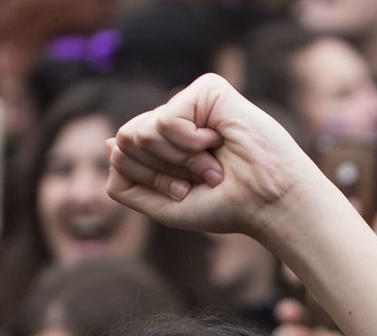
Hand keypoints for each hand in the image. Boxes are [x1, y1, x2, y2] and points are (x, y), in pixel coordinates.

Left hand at [107, 74, 325, 242]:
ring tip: (212, 162)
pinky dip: (190, 143)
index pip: (121, 155)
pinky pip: (166, 119)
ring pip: (141, 130)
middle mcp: (175, 119)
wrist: (267, 201)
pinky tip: (217, 141)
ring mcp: (190, 102)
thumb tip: (109, 144)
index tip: (185, 192)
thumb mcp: (164, 206)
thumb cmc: (225, 206)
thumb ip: (127, 183)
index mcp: (165, 144)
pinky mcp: (207, 89)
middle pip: (125, 139)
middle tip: (199, 177)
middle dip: (159, 170)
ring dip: (179, 159)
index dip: (149, 181)